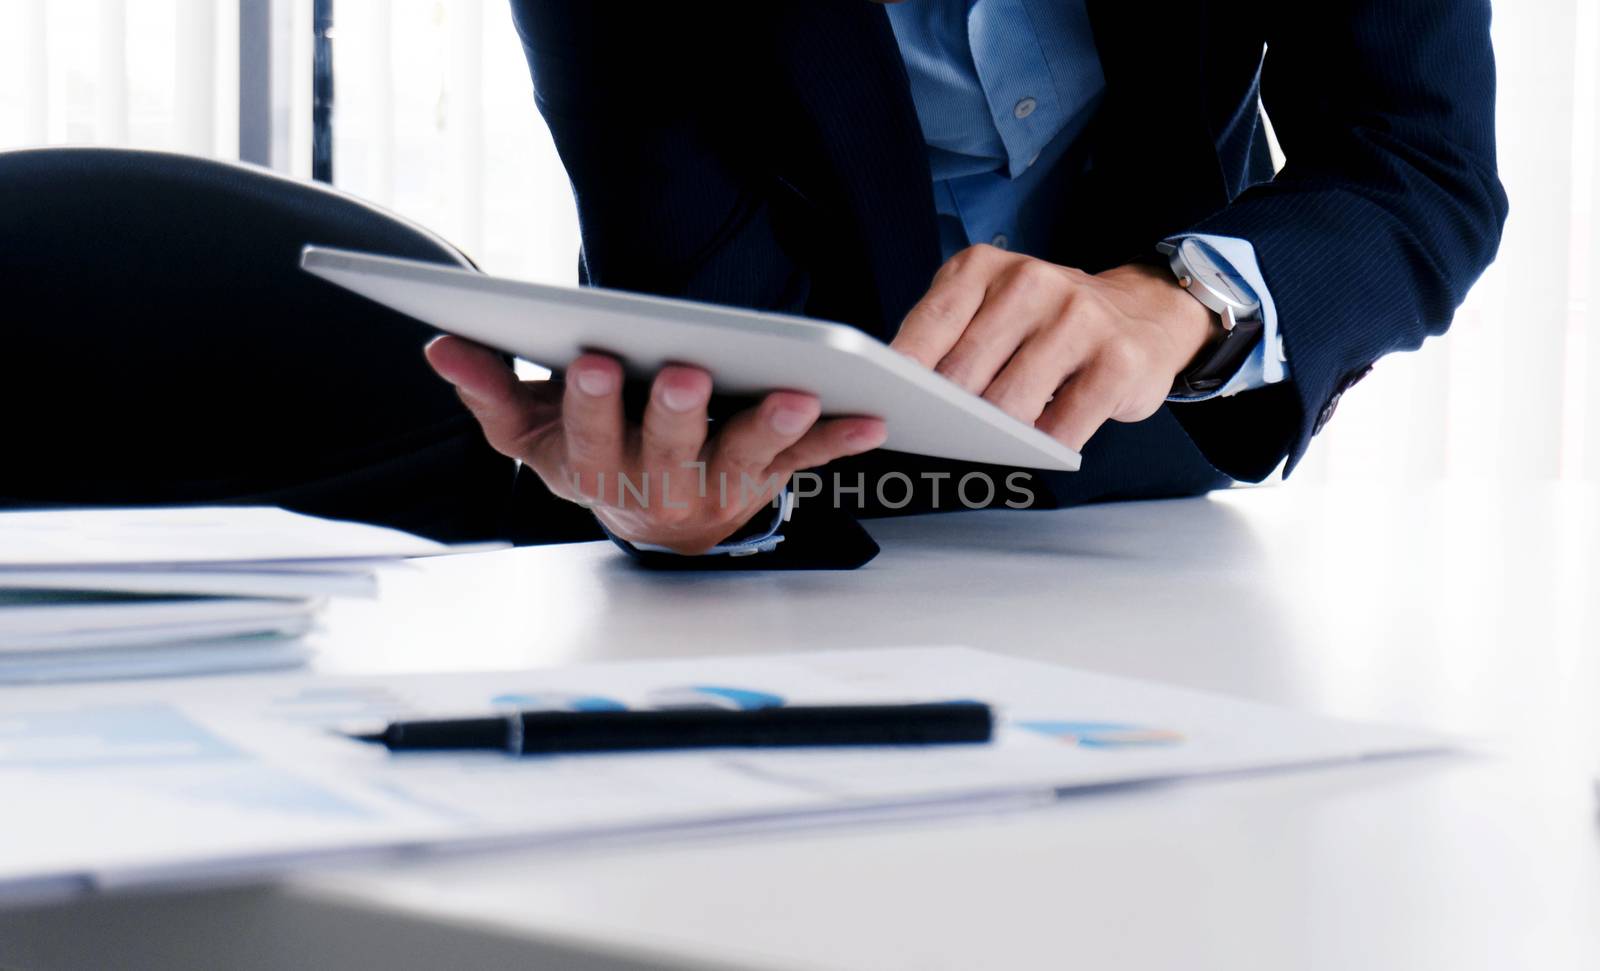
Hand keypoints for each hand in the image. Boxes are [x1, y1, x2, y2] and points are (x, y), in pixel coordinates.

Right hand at [425, 337, 886, 553]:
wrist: (652, 515)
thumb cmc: (594, 456)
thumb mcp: (531, 433)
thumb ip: (490, 391)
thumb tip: (444, 348)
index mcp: (597, 464)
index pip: (588, 433)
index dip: (588, 402)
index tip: (591, 361)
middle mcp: (660, 480)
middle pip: (667, 447)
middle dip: (673, 412)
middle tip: (683, 374)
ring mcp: (720, 480)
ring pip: (745, 456)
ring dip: (771, 426)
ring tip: (799, 393)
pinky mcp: (769, 476)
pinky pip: (807, 462)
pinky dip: (839, 442)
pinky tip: (869, 418)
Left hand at [890, 245, 1218, 450]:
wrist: (1146, 313)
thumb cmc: (1048, 321)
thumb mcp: (990, 307)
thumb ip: (947, 338)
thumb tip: (900, 397)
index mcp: (985, 267)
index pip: (930, 323)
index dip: (902, 372)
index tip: (884, 403)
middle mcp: (1032, 283)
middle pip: (963, 372)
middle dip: (946, 413)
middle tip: (939, 435)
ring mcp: (1078, 320)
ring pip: (1009, 404)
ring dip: (995, 434)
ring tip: (991, 441)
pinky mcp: (1117, 362)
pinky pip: (1063, 426)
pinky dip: (1044, 446)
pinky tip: (1040, 443)